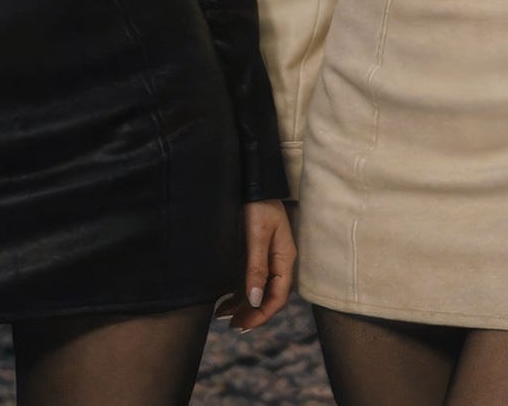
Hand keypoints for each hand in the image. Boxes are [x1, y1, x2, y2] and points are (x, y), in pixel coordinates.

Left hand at [221, 199, 296, 330]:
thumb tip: (254, 299)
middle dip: (251, 313)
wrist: (253, 179)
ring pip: (256, 289)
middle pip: (268, 296)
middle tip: (233, 327)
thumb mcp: (257, 235)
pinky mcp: (254, 252)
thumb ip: (256, 267)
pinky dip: (237, 291)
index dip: (262, 314)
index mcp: (285, 259)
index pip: (278, 296)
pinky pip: (248, 278)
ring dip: (242, 304)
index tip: (244, 325)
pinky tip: (224, 300)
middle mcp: (278, 262)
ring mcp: (266, 257)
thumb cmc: (258, 204)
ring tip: (222, 316)